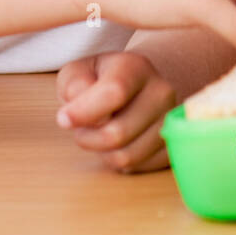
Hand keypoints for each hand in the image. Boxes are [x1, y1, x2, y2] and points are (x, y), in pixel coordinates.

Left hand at [55, 51, 175, 172]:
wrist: (142, 87)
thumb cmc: (103, 80)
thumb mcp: (81, 70)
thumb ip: (74, 83)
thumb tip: (76, 105)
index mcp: (137, 67)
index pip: (114, 92)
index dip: (84, 110)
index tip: (63, 118)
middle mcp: (161, 92)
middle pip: (117, 133)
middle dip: (87, 137)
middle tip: (81, 128)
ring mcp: (170, 121)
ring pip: (126, 156)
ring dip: (102, 152)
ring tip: (99, 134)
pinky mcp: (172, 146)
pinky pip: (137, 168)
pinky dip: (118, 161)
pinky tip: (117, 143)